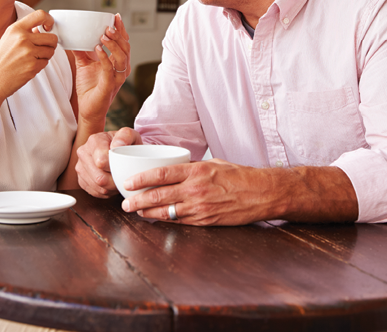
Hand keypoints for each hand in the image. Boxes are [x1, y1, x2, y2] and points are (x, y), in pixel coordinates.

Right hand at [0, 9, 57, 102]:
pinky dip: (40, 65)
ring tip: (30, 59)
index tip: (49, 26)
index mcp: (15, 29)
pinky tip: (27, 67)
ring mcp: (28, 53)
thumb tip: (42, 30)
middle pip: (51, 37)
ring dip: (45, 56)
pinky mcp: (32, 66)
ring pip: (51, 51)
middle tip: (42, 48)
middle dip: (50, 44)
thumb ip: (24, 33)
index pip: (40, 15)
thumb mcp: (8, 40)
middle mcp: (22, 39)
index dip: (49, 20)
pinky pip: (46, 63)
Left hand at [73, 14, 130, 123]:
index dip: (121, 29)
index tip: (116, 17)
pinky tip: (97, 49)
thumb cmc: (89, 87)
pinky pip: (110, 69)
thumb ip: (81, 50)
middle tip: (108, 26)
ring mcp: (117, 77)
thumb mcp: (84, 64)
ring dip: (113, 44)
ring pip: (122, 57)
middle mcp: (121, 68)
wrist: (87, 109)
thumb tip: (73, 35)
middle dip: (118, 35)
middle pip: (126, 47)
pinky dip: (104, 58)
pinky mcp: (110, 85)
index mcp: (117, 62)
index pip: (123, 42)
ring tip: (103, 35)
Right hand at [76, 127, 141, 196]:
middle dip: (115, 180)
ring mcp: (80, 167)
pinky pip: (95, 192)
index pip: (101, 162)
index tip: (123, 165)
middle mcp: (83, 153)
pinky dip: (107, 191)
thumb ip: (126, 135)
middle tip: (124, 176)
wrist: (119, 149)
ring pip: (98, 187)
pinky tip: (112, 183)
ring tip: (119, 178)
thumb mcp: (131, 135)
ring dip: (112, 187)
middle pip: (99, 178)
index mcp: (94, 141)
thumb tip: (117, 145)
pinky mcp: (81, 180)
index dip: (115, 168)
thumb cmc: (126, 143)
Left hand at [120, 161, 358, 225]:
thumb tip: (173, 168)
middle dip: (138, 200)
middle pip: (159, 196)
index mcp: (196, 171)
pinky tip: (157, 219)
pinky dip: (167, 221)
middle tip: (125, 203)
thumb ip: (192, 167)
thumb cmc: (238, 174)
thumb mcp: (213, 163)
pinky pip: (181, 222)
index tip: (128, 182)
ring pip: (167, 212)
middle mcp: (195, 189)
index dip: (142, 179)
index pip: (161, 174)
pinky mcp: (206, 221)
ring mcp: (200, 207)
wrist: (261, 193)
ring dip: (149, 213)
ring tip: (136, 212)